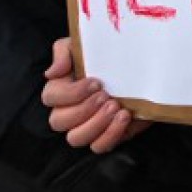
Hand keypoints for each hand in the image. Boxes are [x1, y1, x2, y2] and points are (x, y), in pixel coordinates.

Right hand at [42, 37, 148, 153]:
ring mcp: (87, 126)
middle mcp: (69, 112)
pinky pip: (99, 146)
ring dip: (96, 124)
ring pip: (76, 138)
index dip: (71, 93)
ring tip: (116, 107)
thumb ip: (64, 52)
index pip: (50, 98)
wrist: (141, 66)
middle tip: (106, 96)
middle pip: (59, 122)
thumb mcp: (85, 44)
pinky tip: (125, 117)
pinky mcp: (106, 135)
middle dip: (83, 109)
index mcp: (61, 90)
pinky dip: (111, 135)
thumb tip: (51, 72)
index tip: (96, 82)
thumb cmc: (107, 55)